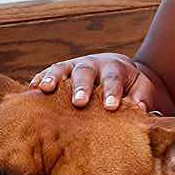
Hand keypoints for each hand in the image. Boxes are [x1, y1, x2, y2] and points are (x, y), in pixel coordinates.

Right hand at [30, 53, 164, 111]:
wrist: (119, 70)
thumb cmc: (131, 85)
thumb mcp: (142, 88)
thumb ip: (143, 98)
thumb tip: (140, 110)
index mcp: (115, 68)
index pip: (113, 80)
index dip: (111, 93)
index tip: (111, 107)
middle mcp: (93, 64)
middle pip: (86, 72)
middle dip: (81, 87)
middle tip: (79, 102)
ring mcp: (74, 65)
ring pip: (63, 68)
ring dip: (54, 78)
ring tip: (46, 89)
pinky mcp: (61, 70)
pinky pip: (48, 72)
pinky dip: (40, 78)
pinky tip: (32, 88)